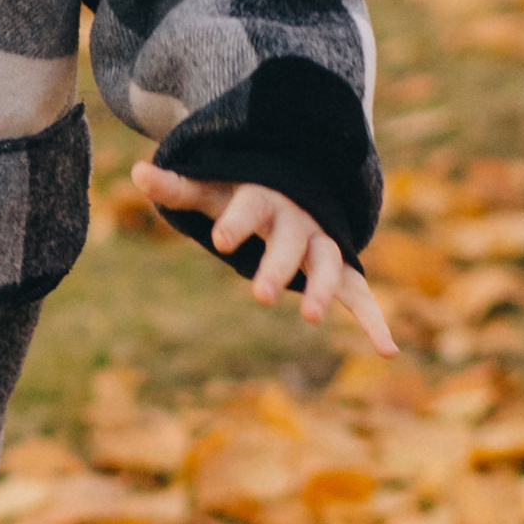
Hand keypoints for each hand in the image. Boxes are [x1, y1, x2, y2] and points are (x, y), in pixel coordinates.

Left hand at [129, 166, 397, 357]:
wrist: (294, 186)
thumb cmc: (241, 194)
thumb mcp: (211, 190)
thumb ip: (178, 187)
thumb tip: (135, 173)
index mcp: (264, 198)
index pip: (250, 207)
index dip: (236, 222)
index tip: (220, 239)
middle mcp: (298, 220)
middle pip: (291, 242)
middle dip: (277, 266)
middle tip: (260, 295)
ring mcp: (322, 243)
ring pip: (327, 263)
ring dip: (322, 290)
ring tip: (310, 320)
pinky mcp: (339, 269)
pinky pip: (361, 294)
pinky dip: (375, 320)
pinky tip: (387, 351)